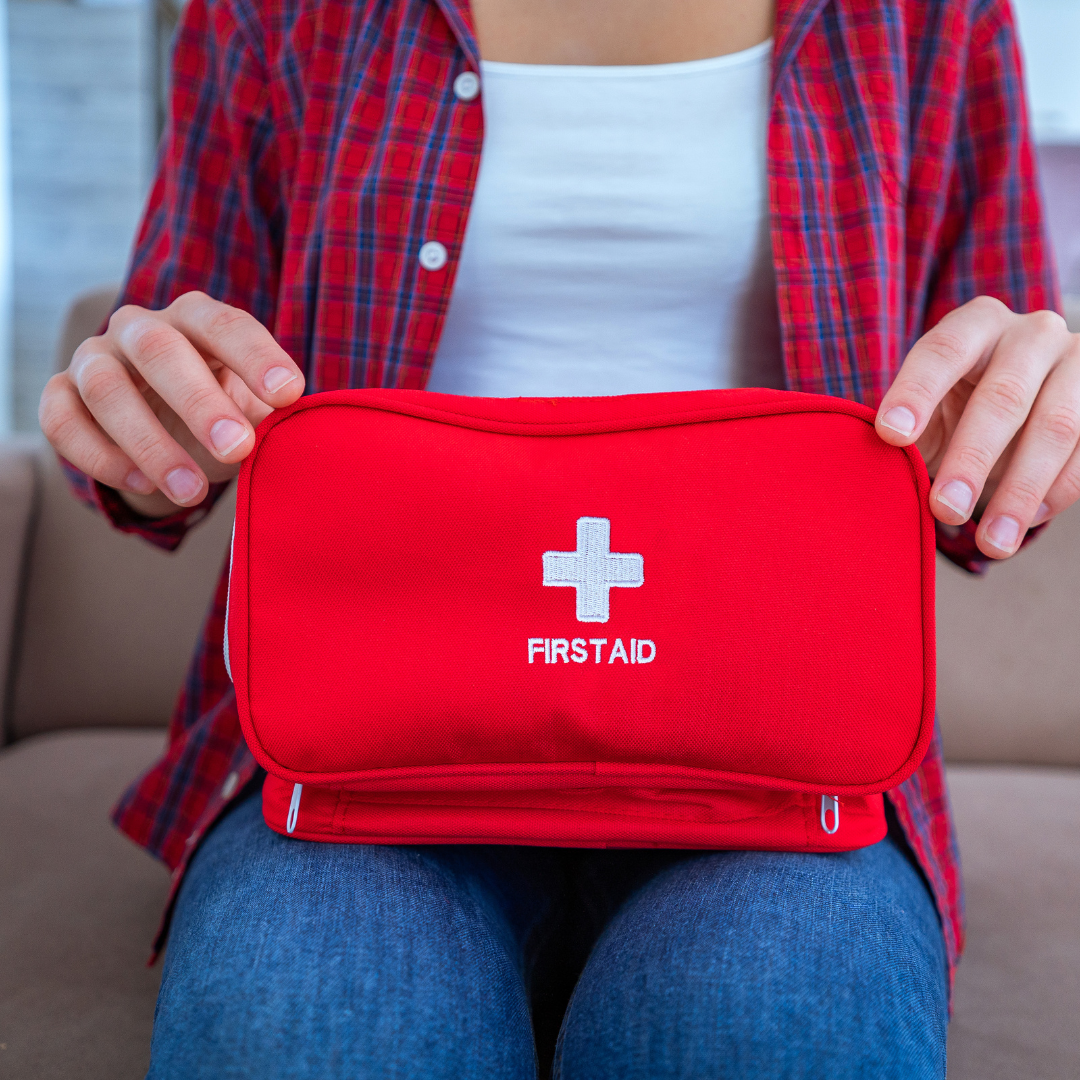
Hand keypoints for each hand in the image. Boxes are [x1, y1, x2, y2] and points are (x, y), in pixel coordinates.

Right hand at [39, 292, 304, 517]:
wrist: (168, 433)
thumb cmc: (221, 412)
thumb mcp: (251, 409)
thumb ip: (268, 414)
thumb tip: (289, 431)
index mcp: (195, 319)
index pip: (224, 324)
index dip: (256, 357)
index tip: (288, 395)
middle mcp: (139, 328)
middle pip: (159, 350)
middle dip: (200, 403)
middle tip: (237, 449)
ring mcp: (94, 359)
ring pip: (107, 389)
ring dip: (151, 444)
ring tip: (191, 491)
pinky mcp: (61, 395)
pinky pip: (63, 422)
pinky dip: (101, 457)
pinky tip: (143, 486)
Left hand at [875, 295, 1079, 558]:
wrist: (1021, 406)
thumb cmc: (955, 407)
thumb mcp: (927, 408)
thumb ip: (903, 429)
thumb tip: (871, 472)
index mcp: (975, 324)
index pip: (943, 351)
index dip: (916, 392)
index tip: (890, 436)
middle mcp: (1032, 333)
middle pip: (1003, 395)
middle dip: (972, 458)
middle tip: (945, 508)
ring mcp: (1077, 364)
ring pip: (1055, 427)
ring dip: (1020, 491)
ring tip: (990, 545)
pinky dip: (1055, 494)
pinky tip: (1020, 526)